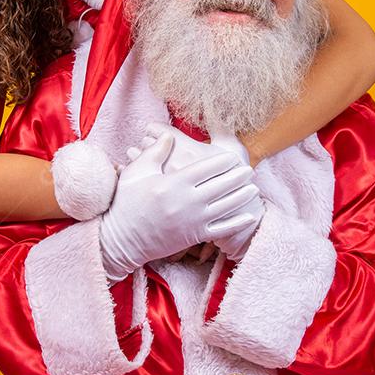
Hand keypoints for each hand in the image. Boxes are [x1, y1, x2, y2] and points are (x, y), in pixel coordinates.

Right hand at [135, 124, 262, 262]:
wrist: (121, 239)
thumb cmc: (127, 202)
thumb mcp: (137, 172)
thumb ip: (156, 152)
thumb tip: (170, 135)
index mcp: (174, 183)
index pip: (206, 168)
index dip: (223, 162)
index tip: (234, 157)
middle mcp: (187, 201)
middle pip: (221, 186)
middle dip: (238, 177)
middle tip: (250, 170)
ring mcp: (193, 220)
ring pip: (226, 206)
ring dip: (242, 196)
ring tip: (253, 188)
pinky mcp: (194, 236)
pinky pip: (222, 229)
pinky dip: (238, 222)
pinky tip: (250, 215)